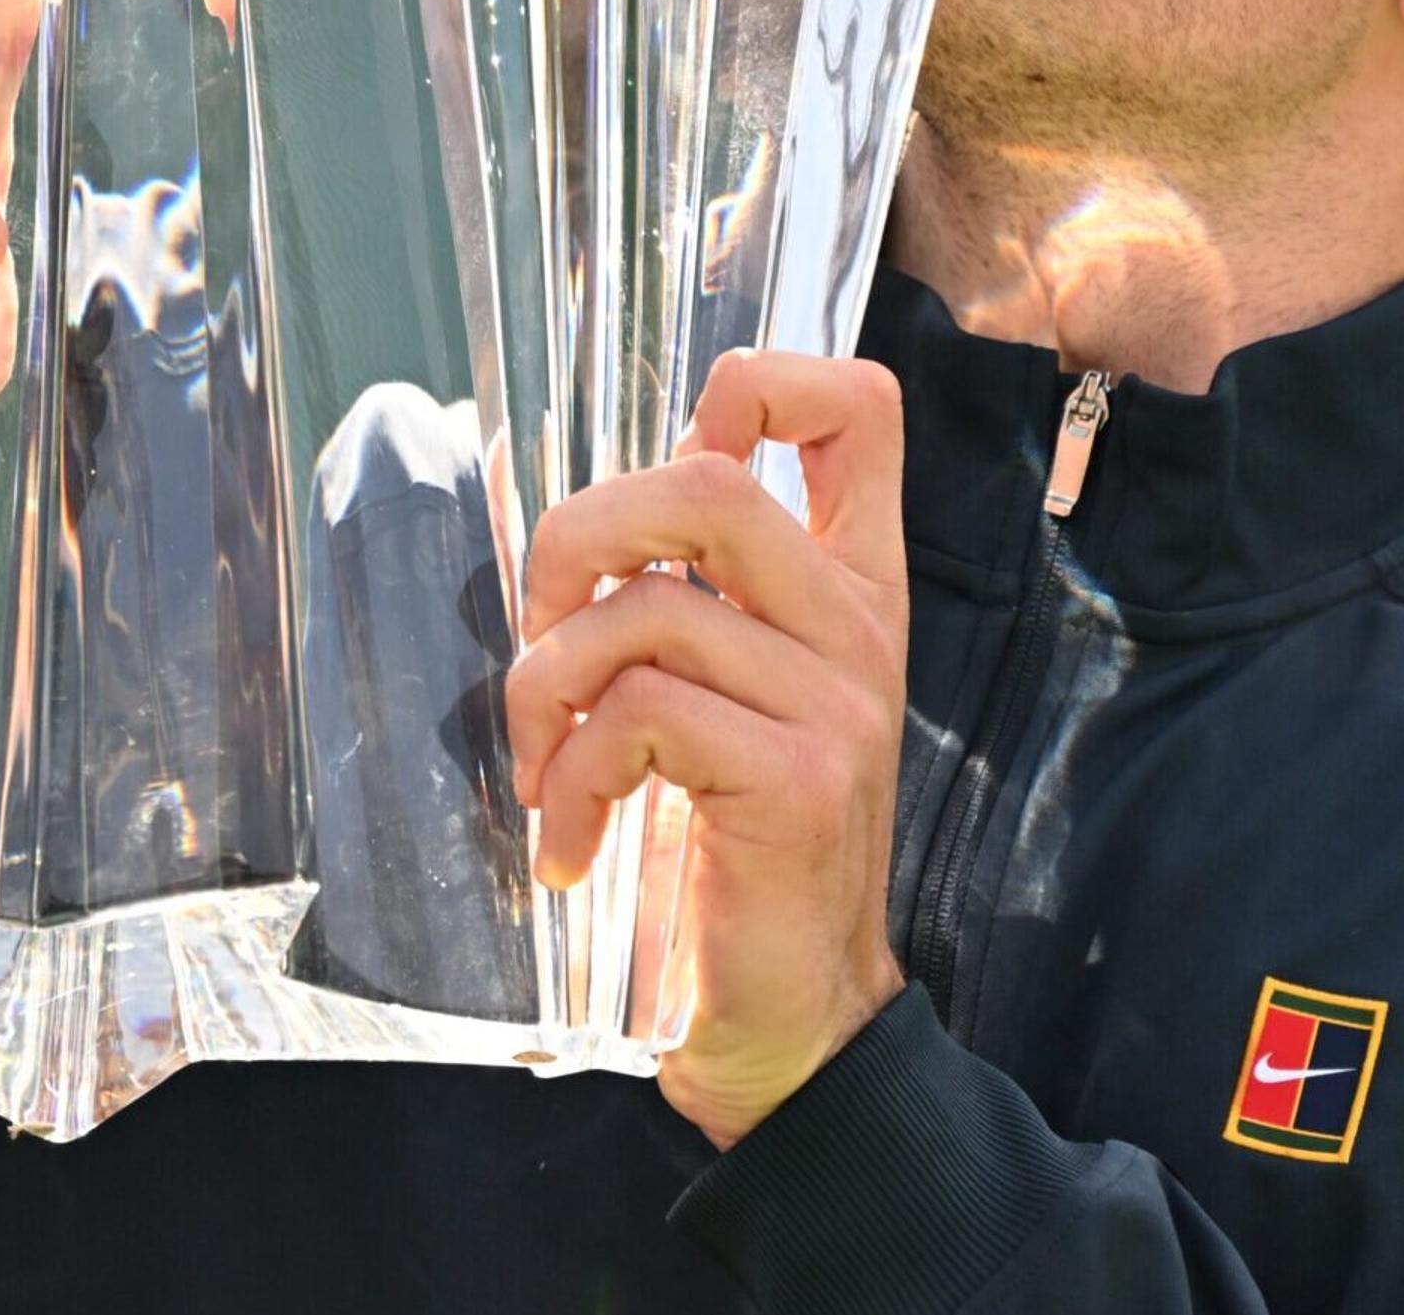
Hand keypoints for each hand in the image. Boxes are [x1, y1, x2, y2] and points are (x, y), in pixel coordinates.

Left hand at [504, 350, 913, 1149]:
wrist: (793, 1024)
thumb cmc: (734, 858)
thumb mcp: (723, 701)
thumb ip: (690, 596)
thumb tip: (597, 505)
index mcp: (850, 589)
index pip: (858, 408)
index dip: (761, 380)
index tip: (679, 450)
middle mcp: (859, 628)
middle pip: (709, 482)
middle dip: (578, 539)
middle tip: (544, 634)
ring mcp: (838, 702)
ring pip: (646, 612)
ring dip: (548, 692)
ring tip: (547, 772)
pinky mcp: (797, 780)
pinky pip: (641, 715)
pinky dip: (572, 780)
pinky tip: (573, 844)